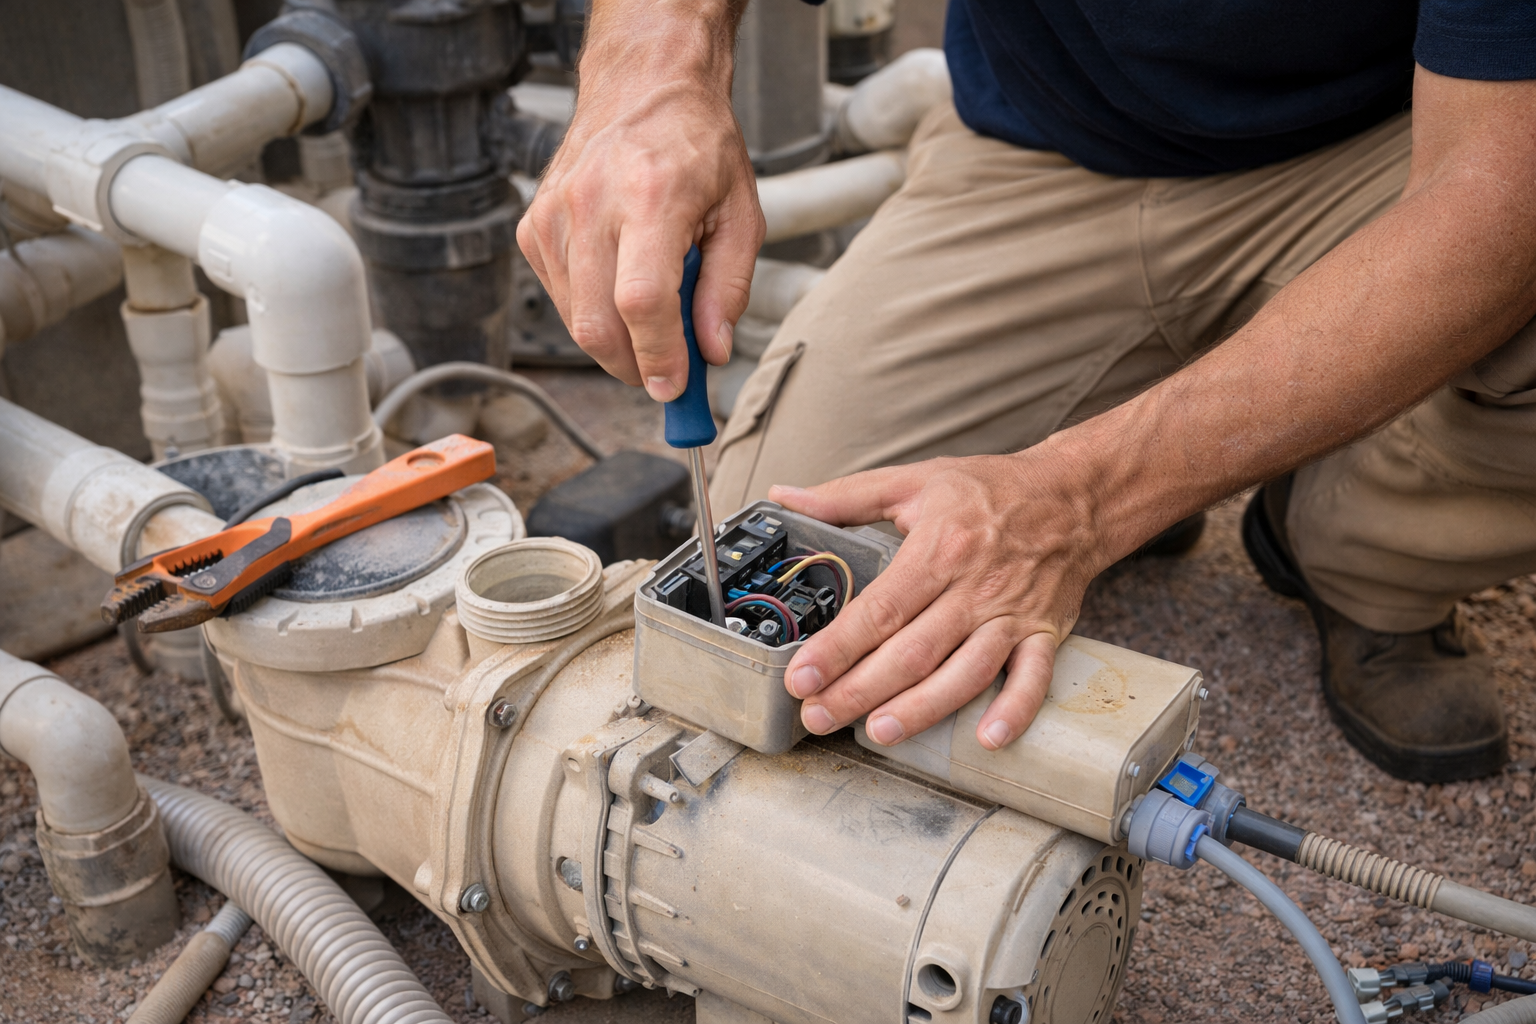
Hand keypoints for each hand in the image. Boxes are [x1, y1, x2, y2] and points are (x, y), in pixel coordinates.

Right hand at [516, 2, 763, 401]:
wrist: (644, 87)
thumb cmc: (697, 145)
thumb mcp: (740, 215)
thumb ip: (728, 290)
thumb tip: (710, 352)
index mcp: (651, 196)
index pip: (642, 302)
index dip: (658, 357)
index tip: (675, 387)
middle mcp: (591, 204)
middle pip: (598, 324)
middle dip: (635, 366)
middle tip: (668, 371)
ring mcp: (553, 216)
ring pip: (575, 321)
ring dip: (616, 341)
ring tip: (654, 313)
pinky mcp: (533, 227)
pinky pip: (561, 298)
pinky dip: (593, 312)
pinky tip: (621, 283)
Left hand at [771, 451, 1120, 750]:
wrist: (1075, 495)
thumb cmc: (991, 490)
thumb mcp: (914, 479)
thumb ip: (845, 495)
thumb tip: (786, 497)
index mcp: (939, 549)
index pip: (880, 609)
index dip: (838, 647)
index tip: (802, 676)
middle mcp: (976, 587)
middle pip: (913, 651)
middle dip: (861, 690)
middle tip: (819, 715)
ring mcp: (1012, 616)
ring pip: (964, 672)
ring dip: (922, 708)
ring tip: (879, 732)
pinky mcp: (1045, 634)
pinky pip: (1032, 678)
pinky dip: (1015, 710)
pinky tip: (987, 738)